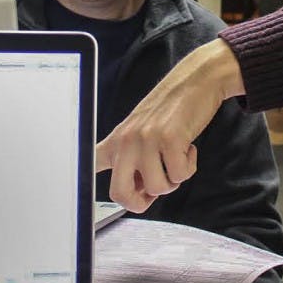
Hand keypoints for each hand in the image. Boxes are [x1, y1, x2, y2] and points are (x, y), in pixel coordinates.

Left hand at [95, 38, 245, 212]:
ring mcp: (147, 139)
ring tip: (177, 159)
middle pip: (119, 193)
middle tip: (154, 191)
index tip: (103, 192)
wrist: (196, 80)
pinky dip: (189, 168)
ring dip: (173, 181)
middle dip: (140, 202)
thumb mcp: (140, 130)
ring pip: (157, 188)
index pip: (90, 163)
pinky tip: (189, 149)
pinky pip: (180, 175)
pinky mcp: (170, 139)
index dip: (87, 186)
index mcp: (116, 139)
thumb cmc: (171, 108)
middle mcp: (126, 140)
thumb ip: (132, 158)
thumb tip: (138, 192)